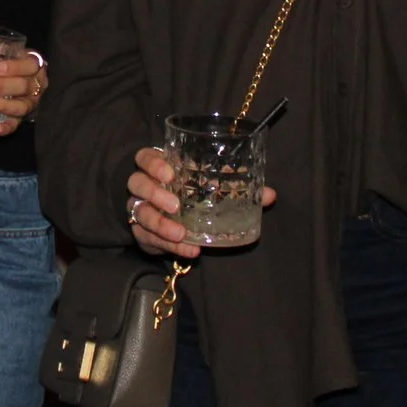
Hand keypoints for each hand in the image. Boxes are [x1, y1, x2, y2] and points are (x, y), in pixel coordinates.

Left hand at [0, 49, 46, 135]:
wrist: (20, 76)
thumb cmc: (8, 60)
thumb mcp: (1, 49)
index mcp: (33, 63)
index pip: (30, 65)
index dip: (15, 67)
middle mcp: (36, 84)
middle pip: (25, 86)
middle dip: (3, 85)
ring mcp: (31, 102)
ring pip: (22, 106)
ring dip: (4, 105)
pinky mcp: (22, 117)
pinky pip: (17, 123)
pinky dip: (8, 127)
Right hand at [125, 146, 275, 260]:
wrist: (167, 217)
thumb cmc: (190, 192)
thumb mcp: (210, 186)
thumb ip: (236, 187)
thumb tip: (269, 195)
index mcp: (157, 166)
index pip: (144, 157)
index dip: (153, 163)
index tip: (170, 173)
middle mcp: (143, 186)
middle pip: (136, 183)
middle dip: (154, 193)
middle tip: (176, 205)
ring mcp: (139, 210)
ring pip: (138, 213)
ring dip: (159, 224)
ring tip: (181, 233)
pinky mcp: (141, 233)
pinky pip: (147, 238)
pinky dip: (167, 245)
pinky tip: (188, 249)